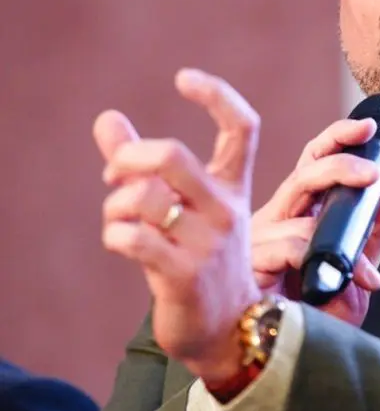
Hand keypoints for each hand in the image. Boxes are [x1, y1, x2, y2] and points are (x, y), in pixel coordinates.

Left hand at [94, 69, 262, 382]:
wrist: (227, 332)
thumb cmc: (198, 264)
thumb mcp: (182, 212)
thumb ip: (142, 166)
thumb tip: (106, 118)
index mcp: (232, 190)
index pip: (241, 128)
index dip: (216, 94)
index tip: (183, 78)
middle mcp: (226, 211)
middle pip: (172, 155)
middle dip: (129, 157)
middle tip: (116, 175)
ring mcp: (208, 244)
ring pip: (144, 197)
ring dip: (116, 204)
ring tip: (118, 220)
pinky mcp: (184, 275)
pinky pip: (132, 236)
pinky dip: (114, 234)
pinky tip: (120, 243)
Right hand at [251, 116, 379, 326]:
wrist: (284, 359)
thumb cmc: (313, 315)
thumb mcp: (357, 269)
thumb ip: (376, 231)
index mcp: (298, 213)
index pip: (314, 162)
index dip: (337, 138)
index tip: (368, 128)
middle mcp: (275, 219)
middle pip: (304, 173)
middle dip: (340, 163)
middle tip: (374, 172)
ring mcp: (258, 238)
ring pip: (302, 213)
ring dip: (346, 240)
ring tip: (368, 276)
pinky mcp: (250, 261)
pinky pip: (292, 247)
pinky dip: (326, 263)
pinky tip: (347, 286)